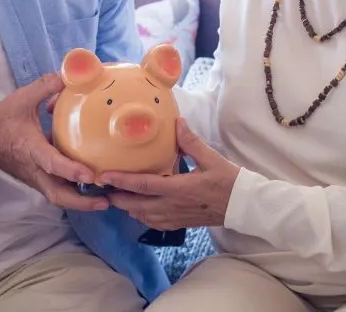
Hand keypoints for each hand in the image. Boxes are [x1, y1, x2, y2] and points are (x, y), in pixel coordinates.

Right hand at [0, 73, 107, 212]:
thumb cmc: (1, 120)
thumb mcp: (21, 98)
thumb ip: (45, 86)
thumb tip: (70, 75)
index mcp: (31, 149)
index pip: (51, 163)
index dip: (70, 170)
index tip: (89, 175)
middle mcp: (34, 169)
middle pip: (58, 195)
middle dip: (82, 202)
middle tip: (106, 201)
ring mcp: (34, 178)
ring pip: (57, 197)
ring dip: (80, 202)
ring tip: (105, 200)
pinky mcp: (36, 180)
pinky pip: (55, 192)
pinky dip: (72, 195)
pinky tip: (90, 189)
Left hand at [101, 119, 238, 229]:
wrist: (243, 207)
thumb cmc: (229, 182)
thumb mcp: (211, 159)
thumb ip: (191, 141)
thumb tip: (177, 122)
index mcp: (178, 189)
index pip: (143, 186)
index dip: (122, 181)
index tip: (104, 176)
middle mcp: (172, 206)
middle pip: (135, 206)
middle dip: (117, 198)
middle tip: (102, 187)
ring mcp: (175, 217)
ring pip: (142, 216)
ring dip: (127, 207)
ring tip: (117, 194)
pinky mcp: (179, 223)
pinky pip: (153, 222)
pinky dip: (141, 215)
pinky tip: (138, 207)